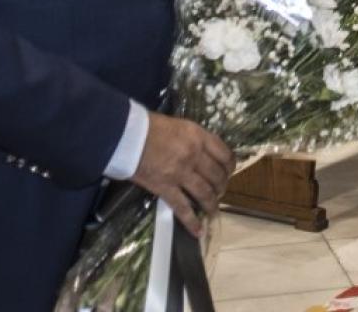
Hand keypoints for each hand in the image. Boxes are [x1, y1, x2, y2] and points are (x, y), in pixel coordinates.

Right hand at [132, 112, 234, 236]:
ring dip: (212, 204)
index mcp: (199, 137)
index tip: (229, 172)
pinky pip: (182, 208)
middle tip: (220, 191)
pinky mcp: (165, 188)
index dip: (230, 166)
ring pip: (205, 193)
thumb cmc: (151, 127)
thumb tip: (205, 152)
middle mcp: (194, 155)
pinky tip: (198, 230)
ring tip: (213, 210)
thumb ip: (195, 139)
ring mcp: (180, 173)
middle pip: (217, 176)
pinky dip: (192, 221)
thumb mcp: (181, 126)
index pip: (224, 154)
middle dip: (222, 186)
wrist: (128, 136)